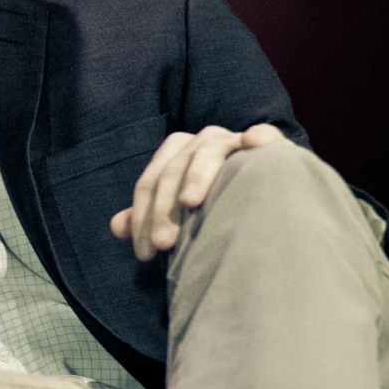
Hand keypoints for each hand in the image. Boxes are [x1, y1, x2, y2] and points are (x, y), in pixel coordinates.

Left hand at [108, 122, 289, 258]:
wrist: (271, 196)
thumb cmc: (217, 209)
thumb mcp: (181, 216)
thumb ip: (151, 217)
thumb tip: (117, 227)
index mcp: (176, 154)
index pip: (150, 183)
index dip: (142, 217)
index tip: (145, 253)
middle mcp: (202, 141)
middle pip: (173, 170)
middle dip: (164, 208)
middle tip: (163, 244)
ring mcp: (234, 138)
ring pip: (207, 151)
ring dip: (197, 176)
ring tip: (190, 202)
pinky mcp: (269, 141)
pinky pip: (263, 134)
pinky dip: (257, 136)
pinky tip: (253, 144)